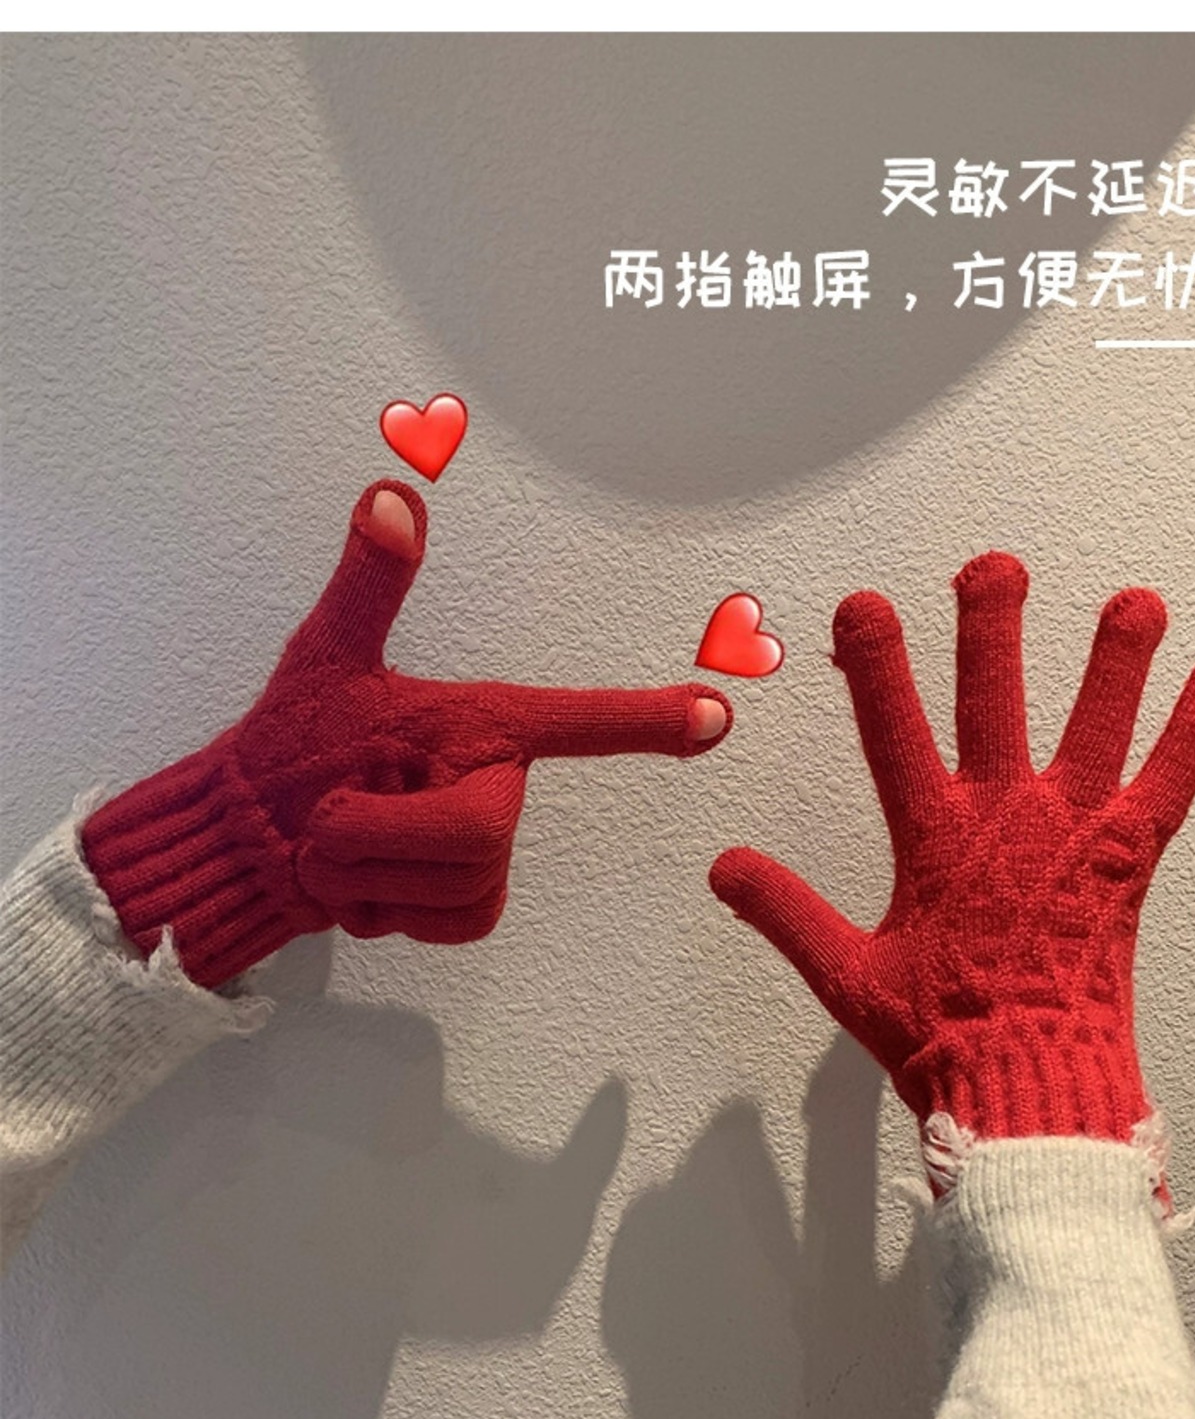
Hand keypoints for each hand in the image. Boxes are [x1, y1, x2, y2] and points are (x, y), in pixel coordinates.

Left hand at [82, 480, 731, 988]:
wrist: (254, 835)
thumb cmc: (294, 742)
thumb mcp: (324, 657)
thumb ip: (368, 582)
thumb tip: (389, 495)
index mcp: (480, 721)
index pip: (577, 720)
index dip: (644, 719)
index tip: (716, 716)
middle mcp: (496, 783)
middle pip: (480, 833)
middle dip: (385, 835)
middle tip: (325, 824)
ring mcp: (485, 849)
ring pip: (461, 882)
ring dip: (370, 875)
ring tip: (334, 851)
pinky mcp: (466, 904)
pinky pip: (453, 923)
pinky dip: (388, 913)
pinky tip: (358, 889)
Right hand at [710, 552, 1194, 1154]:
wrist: (1030, 1083)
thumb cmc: (944, 1037)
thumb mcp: (845, 975)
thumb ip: (785, 912)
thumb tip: (727, 869)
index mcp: (931, 840)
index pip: (891, 730)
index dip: (876, 664)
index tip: (866, 608)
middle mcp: (1004, 820)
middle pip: (994, 700)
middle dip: (991, 628)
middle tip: (994, 570)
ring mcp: (1070, 833)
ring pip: (1095, 724)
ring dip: (1114, 661)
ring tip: (1132, 604)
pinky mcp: (1125, 859)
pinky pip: (1173, 780)